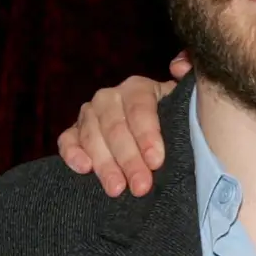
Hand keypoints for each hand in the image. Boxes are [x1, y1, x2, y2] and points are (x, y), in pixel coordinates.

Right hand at [57, 52, 191, 197]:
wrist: (159, 129)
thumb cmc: (176, 119)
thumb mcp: (187, 102)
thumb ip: (189, 79)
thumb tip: (178, 66)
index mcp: (139, 88)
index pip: (140, 109)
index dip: (147, 135)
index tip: (157, 161)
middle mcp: (110, 97)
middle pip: (116, 128)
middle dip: (129, 160)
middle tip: (141, 187)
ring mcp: (90, 114)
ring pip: (92, 136)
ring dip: (104, 165)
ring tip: (117, 189)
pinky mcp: (75, 131)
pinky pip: (67, 140)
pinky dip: (72, 153)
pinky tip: (83, 169)